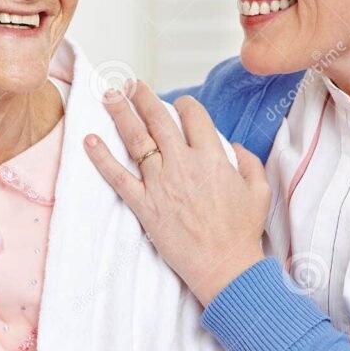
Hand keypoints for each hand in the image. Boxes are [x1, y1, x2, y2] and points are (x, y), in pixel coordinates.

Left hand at [83, 82, 268, 305]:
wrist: (225, 266)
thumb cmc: (242, 232)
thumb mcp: (259, 191)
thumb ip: (247, 162)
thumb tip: (233, 146)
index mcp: (212, 157)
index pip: (193, 116)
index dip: (184, 104)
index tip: (177, 103)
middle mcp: (183, 164)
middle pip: (158, 120)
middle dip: (142, 97)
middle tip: (129, 84)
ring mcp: (161, 184)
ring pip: (136, 140)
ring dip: (120, 114)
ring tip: (108, 96)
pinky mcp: (144, 205)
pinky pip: (118, 177)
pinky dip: (102, 158)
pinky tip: (89, 141)